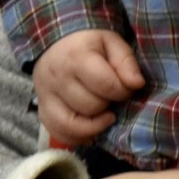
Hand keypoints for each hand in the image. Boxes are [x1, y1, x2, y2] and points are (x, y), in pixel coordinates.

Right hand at [33, 29, 145, 146]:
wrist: (57, 42)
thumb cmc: (89, 42)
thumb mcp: (112, 41)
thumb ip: (126, 61)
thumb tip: (137, 85)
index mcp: (76, 57)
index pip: (105, 85)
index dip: (123, 91)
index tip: (127, 88)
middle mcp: (57, 78)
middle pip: (90, 107)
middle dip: (107, 105)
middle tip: (112, 98)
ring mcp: (45, 96)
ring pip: (72, 125)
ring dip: (94, 125)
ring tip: (105, 116)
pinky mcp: (41, 110)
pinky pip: (57, 133)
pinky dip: (77, 137)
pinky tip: (90, 129)